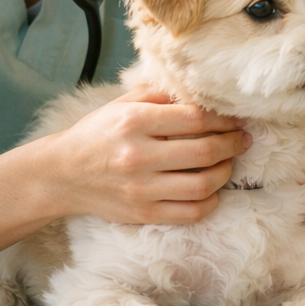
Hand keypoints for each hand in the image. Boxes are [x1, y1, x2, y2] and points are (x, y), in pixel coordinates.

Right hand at [43, 88, 248, 224]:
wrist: (62, 174)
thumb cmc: (98, 134)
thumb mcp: (123, 104)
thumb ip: (160, 95)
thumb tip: (202, 93)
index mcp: (134, 122)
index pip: (195, 119)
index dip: (224, 119)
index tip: (236, 119)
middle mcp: (138, 156)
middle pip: (204, 152)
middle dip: (233, 144)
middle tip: (242, 140)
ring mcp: (140, 188)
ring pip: (202, 185)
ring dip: (225, 172)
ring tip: (228, 163)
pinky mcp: (142, 213)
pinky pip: (190, 213)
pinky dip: (210, 201)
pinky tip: (212, 189)